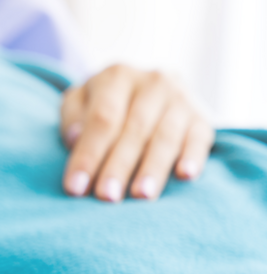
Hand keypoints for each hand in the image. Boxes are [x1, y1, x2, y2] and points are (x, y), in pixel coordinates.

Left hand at [61, 65, 213, 201]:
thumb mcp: (79, 101)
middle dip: (119, 166)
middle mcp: (152, 82)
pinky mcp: (201, 117)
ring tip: (141, 195)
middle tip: (107, 196)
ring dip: (153, 168)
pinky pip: (199, 137)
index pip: (102, 119)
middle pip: (134, 129)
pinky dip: (193, 156)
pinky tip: (185, 175)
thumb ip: (72, 117)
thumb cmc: (104, 104)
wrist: (148, 87)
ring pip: (166, 136)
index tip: (75, 187)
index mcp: (116, 76)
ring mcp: (180, 98)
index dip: (88, 154)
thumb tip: (74, 138)